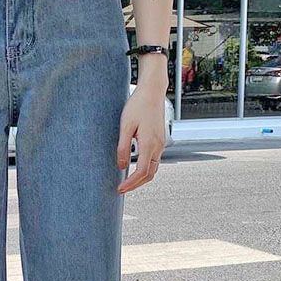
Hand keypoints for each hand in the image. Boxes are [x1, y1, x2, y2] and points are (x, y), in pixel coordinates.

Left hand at [115, 76, 167, 193]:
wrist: (152, 91)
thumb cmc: (137, 105)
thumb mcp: (125, 126)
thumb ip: (123, 147)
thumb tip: (121, 166)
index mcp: (149, 143)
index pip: (142, 172)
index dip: (131, 183)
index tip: (120, 189)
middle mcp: (158, 146)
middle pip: (150, 174)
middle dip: (136, 185)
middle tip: (121, 189)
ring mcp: (161, 144)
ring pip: (153, 168)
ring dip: (141, 178)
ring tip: (127, 182)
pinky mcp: (160, 140)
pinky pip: (154, 160)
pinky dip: (145, 169)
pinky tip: (134, 168)